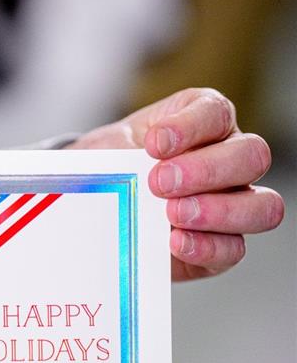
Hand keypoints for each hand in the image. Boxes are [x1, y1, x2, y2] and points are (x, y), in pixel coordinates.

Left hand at [69, 87, 283, 280]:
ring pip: (262, 205)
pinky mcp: (220, 245)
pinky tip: (175, 242)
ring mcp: (232, 203)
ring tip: (172, 214)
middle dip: (206, 170)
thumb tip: (122, 171)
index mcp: (203, 123)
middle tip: (160, 183)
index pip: (216, 113)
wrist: (100, 202)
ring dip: (218, 211)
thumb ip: (119, 153)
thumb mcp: (107, 150)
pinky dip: (207, 247)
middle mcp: (228, 159)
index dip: (190, 126)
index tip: (155, 143)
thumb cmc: (112, 166)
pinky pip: (235, 249)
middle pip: (252, 156)